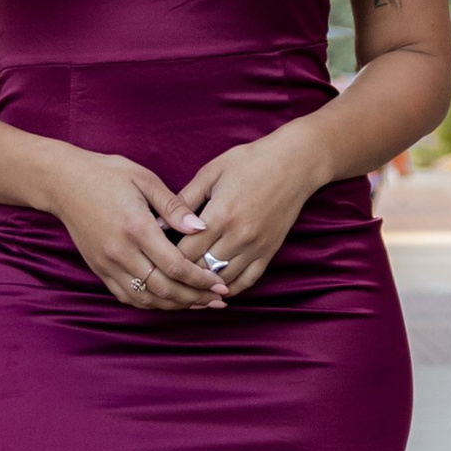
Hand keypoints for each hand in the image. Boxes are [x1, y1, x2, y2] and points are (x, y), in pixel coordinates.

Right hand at [41, 147, 231, 314]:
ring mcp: (107, 264)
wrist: (63, 183)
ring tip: (199, 303)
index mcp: (136, 228)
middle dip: (195, 298)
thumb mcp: (144, 179)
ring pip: (146, 298)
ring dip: (175, 305)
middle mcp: (121, 252)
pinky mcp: (99, 269)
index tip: (220, 284)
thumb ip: (174, 206)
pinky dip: (150, 303)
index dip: (201, 280)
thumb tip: (202, 227)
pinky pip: (127, 296)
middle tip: (218, 299)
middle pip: (164, 289)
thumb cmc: (107, 174)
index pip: (175, 266)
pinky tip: (168, 300)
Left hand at [173, 130, 324, 301]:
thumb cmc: (250, 161)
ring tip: (186, 285)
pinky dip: (230, 288)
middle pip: (201, 269)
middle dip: (182, 274)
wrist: (294, 163)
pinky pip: (247, 281)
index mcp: (221, 215)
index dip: (167, 257)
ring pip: (223, 280)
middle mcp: (239, 236)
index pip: (185, 251)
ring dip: (204, 285)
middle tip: (165, 274)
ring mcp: (256, 247)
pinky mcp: (269, 252)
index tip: (156, 256)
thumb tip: (156, 222)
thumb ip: (184, 199)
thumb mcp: (211, 172)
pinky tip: (215, 288)